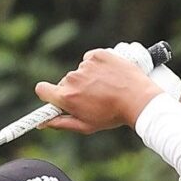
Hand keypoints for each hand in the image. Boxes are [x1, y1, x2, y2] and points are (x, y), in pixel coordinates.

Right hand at [36, 47, 163, 133]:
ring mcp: (85, 65)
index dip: (48, 94)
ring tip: (106, 88)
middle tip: (94, 98)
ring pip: (80, 71)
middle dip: (75, 89)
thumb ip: (61, 123)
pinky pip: (90, 60)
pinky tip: (109, 76)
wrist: (139, 99)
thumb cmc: (113, 115)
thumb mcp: (86, 126)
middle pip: (65, 82)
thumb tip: (43, 123)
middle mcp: (73, 78)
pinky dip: (97, 66)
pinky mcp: (97, 54)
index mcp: (67, 97)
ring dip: (89, 78)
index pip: (42, 90)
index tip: (55, 97)